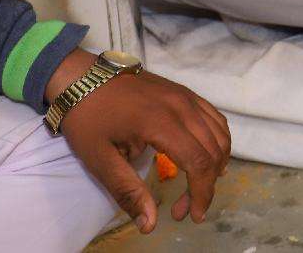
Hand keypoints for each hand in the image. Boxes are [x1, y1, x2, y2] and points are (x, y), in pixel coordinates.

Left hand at [49, 49, 230, 234]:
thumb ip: (128, 191)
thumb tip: (150, 224)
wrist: (82, 78)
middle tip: (185, 208)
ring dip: (216, 163)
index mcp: (161, 123)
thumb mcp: (99, 160)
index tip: (194, 216)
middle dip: (206, 184)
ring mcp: (187, 96)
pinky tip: (206, 156)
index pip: (199, 161)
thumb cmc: (88, 120)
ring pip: (220, 133)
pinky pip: (214, 118)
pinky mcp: (186, 93)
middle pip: (214, 150)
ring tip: (196, 185)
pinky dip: (218, 141)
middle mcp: (182, 107)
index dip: (202, 192)